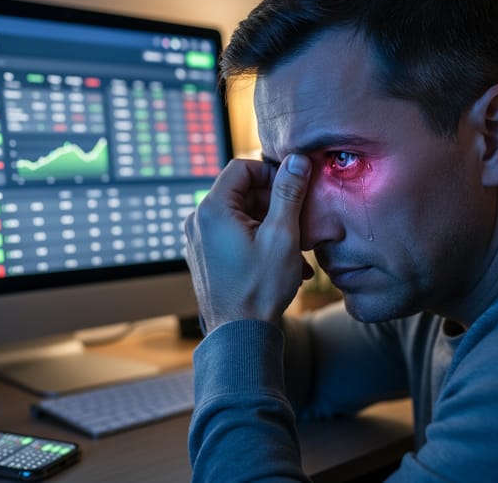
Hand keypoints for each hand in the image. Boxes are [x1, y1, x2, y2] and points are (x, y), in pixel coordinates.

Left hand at [184, 154, 312, 332]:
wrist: (239, 336)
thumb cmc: (259, 289)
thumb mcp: (282, 236)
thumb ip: (288, 193)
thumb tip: (296, 160)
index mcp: (212, 210)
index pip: (242, 168)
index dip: (271, 174)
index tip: (294, 190)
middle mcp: (198, 221)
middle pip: (240, 192)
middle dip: (274, 203)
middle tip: (300, 221)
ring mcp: (199, 240)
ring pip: (240, 215)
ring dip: (271, 224)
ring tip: (297, 248)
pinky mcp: (205, 256)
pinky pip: (233, 235)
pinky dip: (259, 240)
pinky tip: (284, 261)